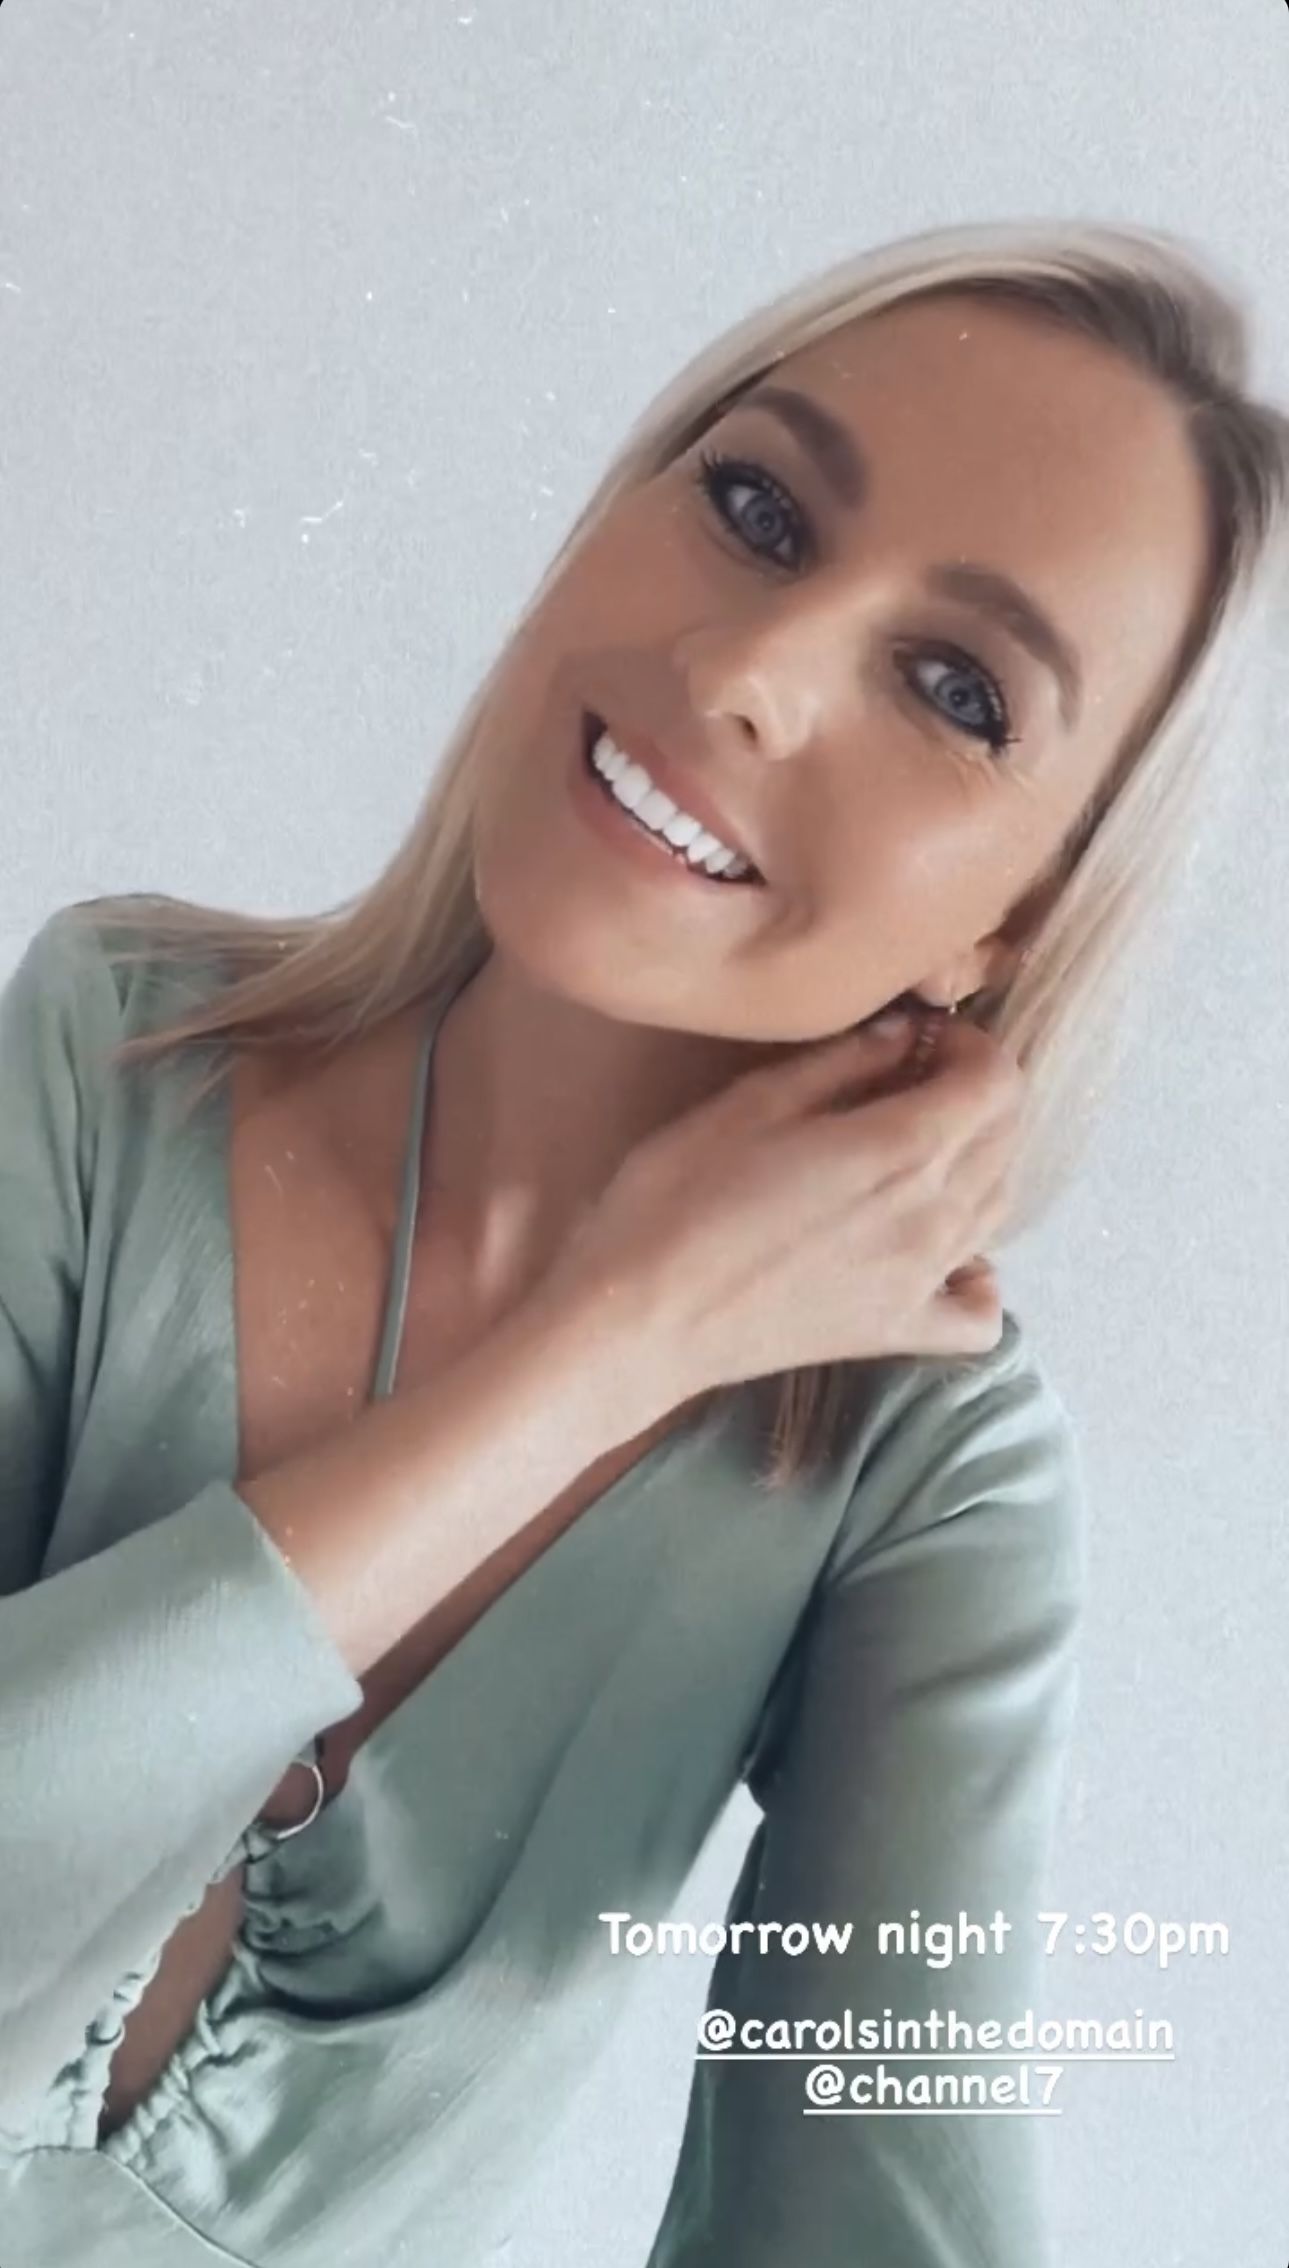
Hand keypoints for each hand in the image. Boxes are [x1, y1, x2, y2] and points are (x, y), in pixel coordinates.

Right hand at [533, 1012, 1021, 1405]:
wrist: (639, 1319)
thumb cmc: (676, 1199)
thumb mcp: (748, 1104)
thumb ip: (839, 1063)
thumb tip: (903, 1035)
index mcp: (901, 1147)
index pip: (998, 1082)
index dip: (973, 1046)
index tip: (925, 1040)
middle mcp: (933, 1215)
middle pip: (1007, 1138)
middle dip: (978, 1094)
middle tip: (917, 1080)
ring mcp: (922, 1281)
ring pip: (999, 1207)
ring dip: (981, 1162)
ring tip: (922, 1147)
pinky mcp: (898, 1332)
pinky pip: (979, 1311)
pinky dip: (981, 1276)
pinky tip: (943, 1253)